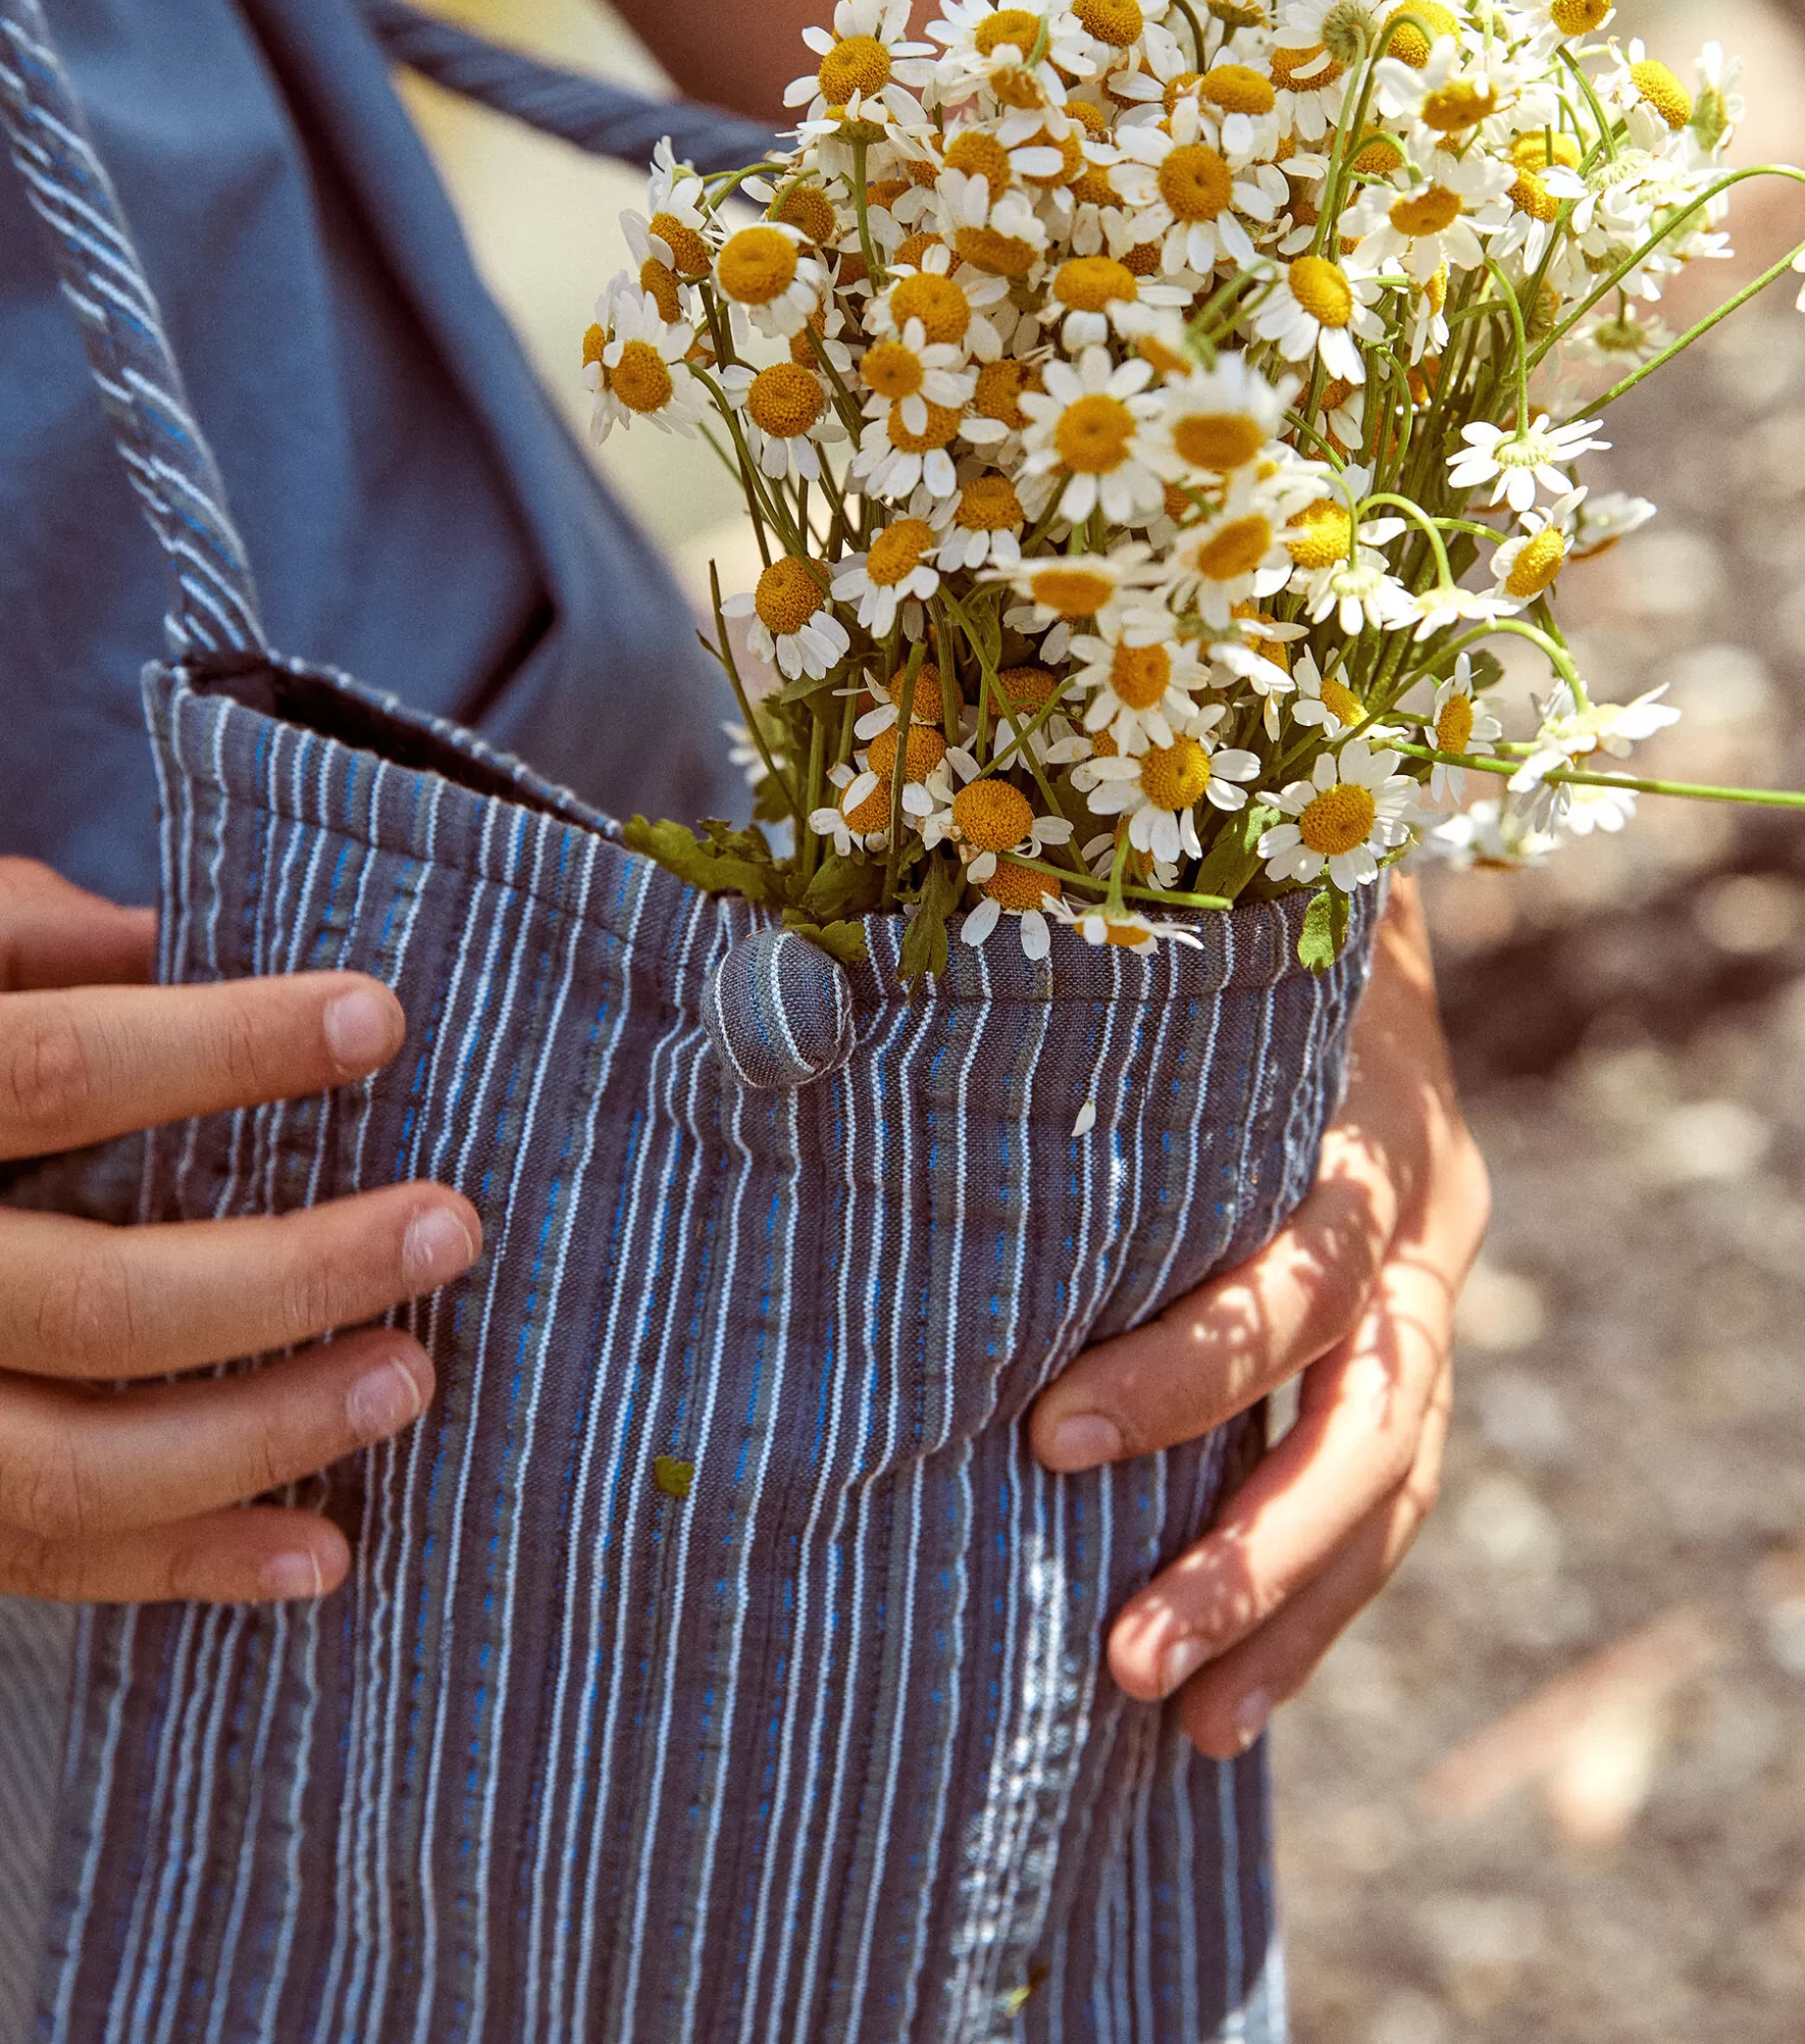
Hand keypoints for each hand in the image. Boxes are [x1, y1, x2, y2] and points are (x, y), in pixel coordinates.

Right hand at [0, 858, 479, 1603]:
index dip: (220, 1048)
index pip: (57, 1074)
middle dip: (293, 1275)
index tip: (379, 1021)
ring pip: (75, 1466)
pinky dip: (189, 1567)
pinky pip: (47, 1558)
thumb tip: (195, 941)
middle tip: (447, 1228)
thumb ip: (34, 941)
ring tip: (411, 1381)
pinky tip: (325, 1552)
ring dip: (266, 1434)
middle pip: (95, 1302)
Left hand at [1030, 876, 1487, 1756]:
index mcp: (1356, 1122)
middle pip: (1373, 1407)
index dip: (1191, 1365)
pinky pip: (1384, 1503)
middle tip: (1126, 1654)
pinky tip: (1220, 1706)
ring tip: (1184, 1719)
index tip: (1049, 1436)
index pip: (1297, 1266)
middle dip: (1253, 1545)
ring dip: (1289, 1608)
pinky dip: (1305, 1605)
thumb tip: (791, 1026)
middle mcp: (1416, 1222)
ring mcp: (1431, 1297)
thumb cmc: (1193, 960)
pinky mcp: (1410, 1357)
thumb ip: (1042, 1029)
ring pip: (1395, 1482)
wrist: (1351, 938)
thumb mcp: (1156, 974)